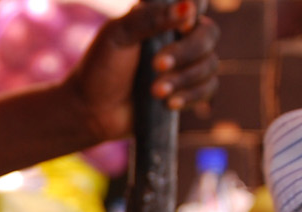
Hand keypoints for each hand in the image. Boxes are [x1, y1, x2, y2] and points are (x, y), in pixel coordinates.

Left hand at [72, 1, 218, 142]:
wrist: (90, 111)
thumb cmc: (100, 68)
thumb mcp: (118, 35)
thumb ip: (151, 18)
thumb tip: (188, 8)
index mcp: (163, 15)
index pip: (196, 2)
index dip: (195, 10)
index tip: (182, 26)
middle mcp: (179, 36)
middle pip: (208, 35)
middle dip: (186, 52)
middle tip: (156, 65)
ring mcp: (186, 65)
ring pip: (210, 64)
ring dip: (184, 79)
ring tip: (154, 91)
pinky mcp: (187, 90)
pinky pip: (209, 89)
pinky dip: (192, 95)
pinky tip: (170, 104)